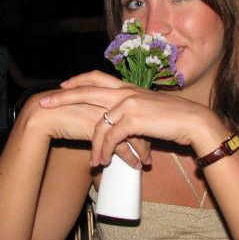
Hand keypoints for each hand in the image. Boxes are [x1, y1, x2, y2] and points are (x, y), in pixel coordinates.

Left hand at [41, 71, 223, 167]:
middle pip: (86, 90)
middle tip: (44, 103)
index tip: (63, 85)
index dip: (78, 80)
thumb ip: (132, 113)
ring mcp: (129, 104)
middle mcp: (126, 91)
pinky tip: (102, 161)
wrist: (194, 122)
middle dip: (63, 97)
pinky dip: (104, 151)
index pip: (97, 78)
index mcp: (129, 87)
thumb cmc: (174, 119)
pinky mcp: (134, 119)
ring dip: (93, 145)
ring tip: (92, 161)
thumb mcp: (149, 110)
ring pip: (98, 123)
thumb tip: (119, 125)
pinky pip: (110, 137)